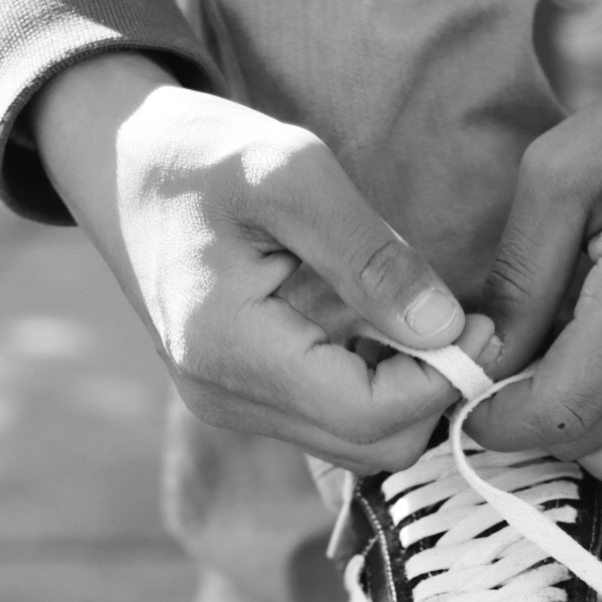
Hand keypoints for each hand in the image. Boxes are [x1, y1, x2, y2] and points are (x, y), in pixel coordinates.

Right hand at [33, 54, 494, 471]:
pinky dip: (374, 385)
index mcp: (233, 352)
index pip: (370, 417)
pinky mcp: (242, 398)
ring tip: (424, 316)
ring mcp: (232, 407)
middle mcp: (228, 400)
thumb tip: (445, 329)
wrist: (118, 161)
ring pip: (355, 443)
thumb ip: (371, 256)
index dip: (442, 380)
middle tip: (467, 322)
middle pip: (372, 448)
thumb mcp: (291, 173)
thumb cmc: (201, 152)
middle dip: (432, 394)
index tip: (483, 322)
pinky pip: (330, 418)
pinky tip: (384, 325)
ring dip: (406, 392)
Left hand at [474, 45, 601, 492]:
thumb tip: (487, 358)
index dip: (500, 419)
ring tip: (572, 373)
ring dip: (587, 436)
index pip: (559, 413)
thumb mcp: (561, 170)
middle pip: (590, 446)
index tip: (475, 396)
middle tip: (517, 372)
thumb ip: (520, 275)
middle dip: (535, 424)